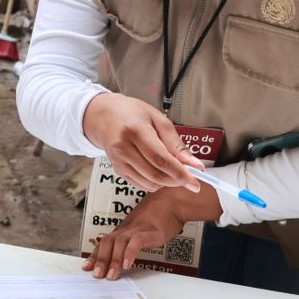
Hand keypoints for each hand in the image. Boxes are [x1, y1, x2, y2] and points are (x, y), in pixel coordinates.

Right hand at [81, 93, 203, 191]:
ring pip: (149, 183)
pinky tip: (157, 170)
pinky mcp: (117, 169)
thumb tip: (194, 164)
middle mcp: (123, 148)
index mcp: (135, 131)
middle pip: (155, 175)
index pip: (161, 159)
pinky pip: (141, 185)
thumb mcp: (158, 119)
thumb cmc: (131, 113)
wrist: (104, 116)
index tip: (194, 183)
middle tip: (187, 176)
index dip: (180, 174)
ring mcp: (118, 161)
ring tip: (170, 168)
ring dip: (166, 182)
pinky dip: (154, 183)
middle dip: (176, 180)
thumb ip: (176, 143)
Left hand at [83, 187, 198, 279]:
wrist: (171, 203)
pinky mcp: (149, 232)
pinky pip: (136, 243)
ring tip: (111, 275)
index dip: (94, 255)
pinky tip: (127, 264)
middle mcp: (126, 229)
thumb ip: (131, 241)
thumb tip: (122, 256)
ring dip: (113, 260)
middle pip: (108, 243)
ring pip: (119, 244)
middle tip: (97, 275)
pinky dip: (130, 253)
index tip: (86, 267)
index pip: (104, 243)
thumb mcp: (140, 230)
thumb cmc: (156, 217)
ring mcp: (136, 230)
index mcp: (122, 230)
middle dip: (100, 260)